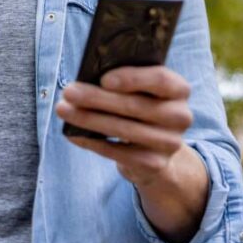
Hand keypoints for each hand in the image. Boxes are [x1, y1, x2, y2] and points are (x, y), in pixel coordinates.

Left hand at [56, 66, 208, 242]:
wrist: (154, 149)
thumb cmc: (137, 107)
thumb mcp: (138, 90)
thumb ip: (120, 81)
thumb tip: (84, 80)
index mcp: (178, 89)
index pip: (160, 79)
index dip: (132, 78)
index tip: (103, 79)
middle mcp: (180, 116)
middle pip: (135, 105)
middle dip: (96, 98)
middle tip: (68, 92)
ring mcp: (170, 143)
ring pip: (123, 129)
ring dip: (88, 119)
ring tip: (62, 109)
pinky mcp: (154, 164)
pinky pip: (117, 152)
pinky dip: (92, 142)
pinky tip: (72, 134)